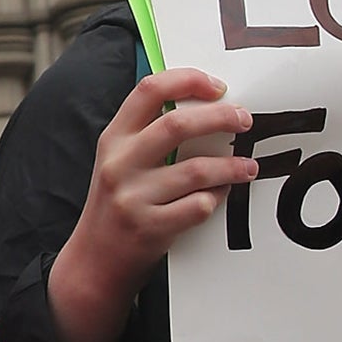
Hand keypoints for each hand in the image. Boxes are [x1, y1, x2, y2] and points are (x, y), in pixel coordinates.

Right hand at [50, 68, 255, 341]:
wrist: (94, 260)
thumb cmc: (116, 203)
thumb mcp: (118, 160)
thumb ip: (148, 132)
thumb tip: (206, 104)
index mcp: (113, 138)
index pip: (149, 90)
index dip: (188, 80)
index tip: (218, 86)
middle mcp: (118, 164)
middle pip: (177, 124)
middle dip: (221, 117)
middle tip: (245, 121)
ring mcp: (132, 197)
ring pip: (196, 170)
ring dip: (231, 166)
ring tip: (248, 167)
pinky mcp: (149, 228)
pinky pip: (198, 207)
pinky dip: (216, 199)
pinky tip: (220, 196)